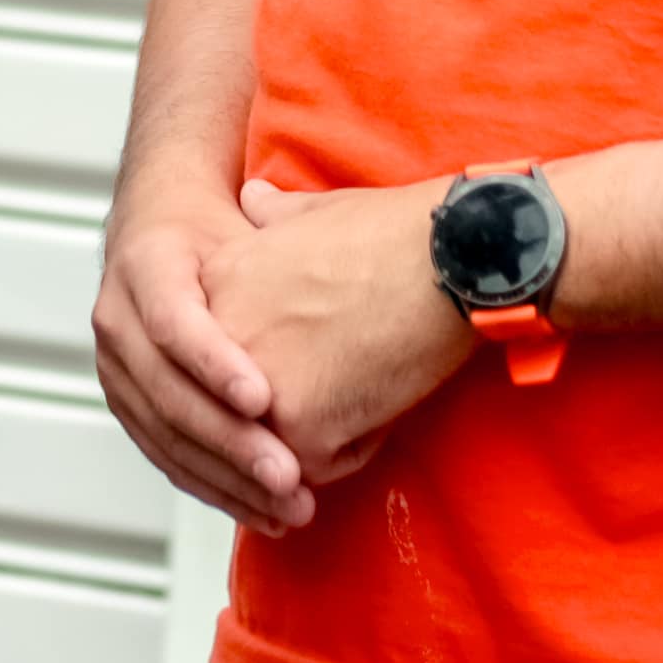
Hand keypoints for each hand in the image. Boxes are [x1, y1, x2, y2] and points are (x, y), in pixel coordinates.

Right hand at [97, 194, 306, 530]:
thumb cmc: (211, 228)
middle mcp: (117, 321)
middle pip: (168, 394)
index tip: (264, 399)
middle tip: (285, 475)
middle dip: (229, 442)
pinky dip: (214, 487)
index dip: (215, 364)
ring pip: (165, 437)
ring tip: (285, 506)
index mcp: (145, 268)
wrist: (156, 231)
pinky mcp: (127, 405)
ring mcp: (116, 369)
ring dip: (226, 480)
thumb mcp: (239, 223)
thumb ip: (273, 248)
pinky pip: (166, 456)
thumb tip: (332, 261)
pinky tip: (260, 510)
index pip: (173, 323)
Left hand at [203, 177, 468, 499]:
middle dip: (284, 407)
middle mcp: (217, 341)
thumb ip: (272, 218)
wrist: (447, 256)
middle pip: (238, 405)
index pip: (221, 355)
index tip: (309, 348)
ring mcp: (252, 390)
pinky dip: (356, 445)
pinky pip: (319, 467)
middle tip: (336, 382)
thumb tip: (254, 196)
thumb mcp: (312, 211)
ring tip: (362, 387)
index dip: (272, 357)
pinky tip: (382, 397)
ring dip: (318, 432)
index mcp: (215, 288)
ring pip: (274, 444)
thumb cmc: (392, 231)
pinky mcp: (298, 428)